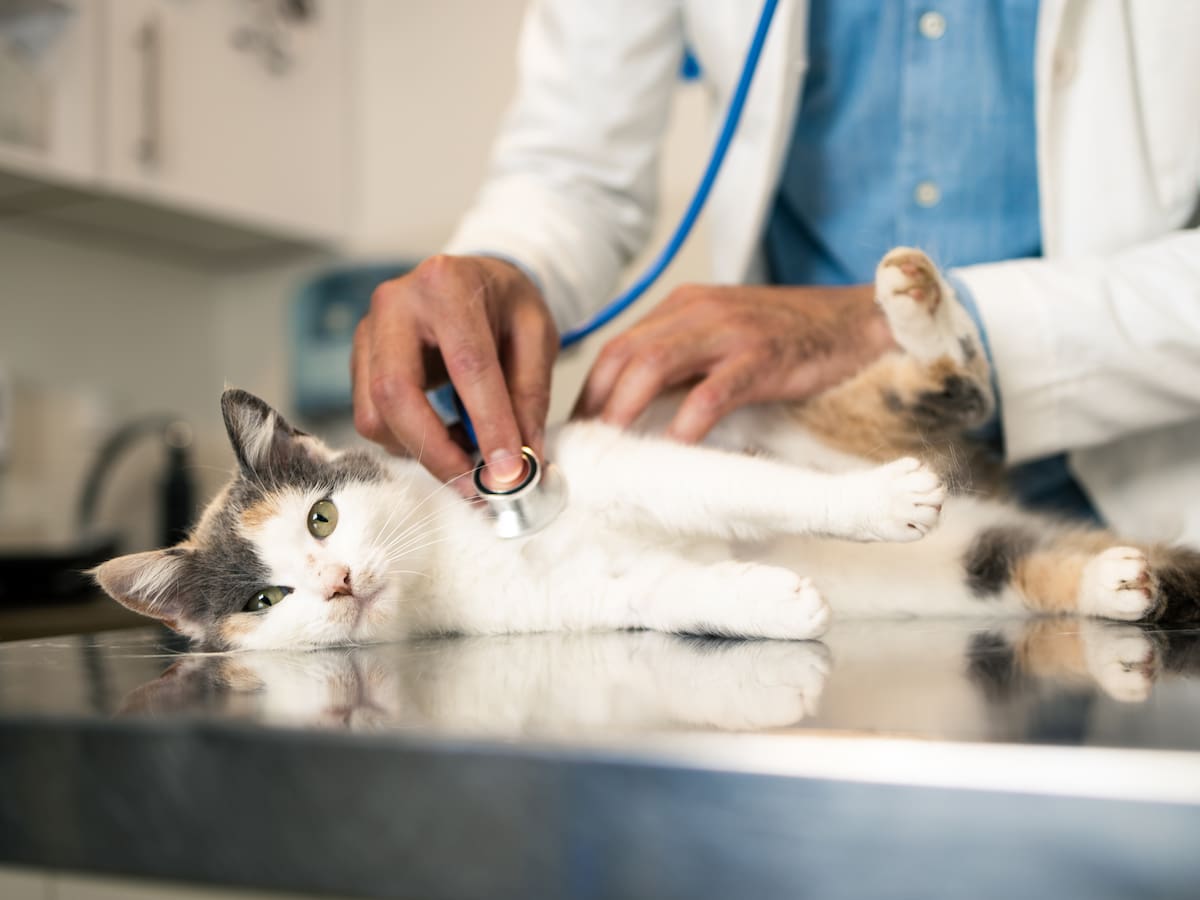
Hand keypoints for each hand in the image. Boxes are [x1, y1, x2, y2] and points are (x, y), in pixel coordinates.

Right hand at [353, 255, 557, 489]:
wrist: (473, 281)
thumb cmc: (505, 304)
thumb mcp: (536, 335)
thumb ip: (530, 395)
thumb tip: (526, 460)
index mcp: (447, 284)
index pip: (467, 365)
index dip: (489, 423)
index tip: (509, 470)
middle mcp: (396, 303)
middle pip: (395, 392)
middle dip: (435, 450)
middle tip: (473, 485)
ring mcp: (367, 331)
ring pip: (374, 413)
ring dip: (419, 450)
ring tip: (466, 453)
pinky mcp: (359, 359)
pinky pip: (371, 416)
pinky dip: (408, 441)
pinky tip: (444, 437)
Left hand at [574, 282, 893, 440]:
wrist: (858, 320)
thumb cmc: (790, 337)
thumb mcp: (724, 338)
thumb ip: (683, 363)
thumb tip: (638, 412)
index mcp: (682, 306)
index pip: (617, 347)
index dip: (589, 392)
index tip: (577, 432)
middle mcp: (697, 312)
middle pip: (622, 356)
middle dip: (594, 405)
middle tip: (583, 451)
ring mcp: (728, 332)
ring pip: (653, 366)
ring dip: (623, 411)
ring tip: (610, 450)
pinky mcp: (761, 358)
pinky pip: (712, 392)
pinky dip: (686, 421)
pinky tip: (674, 447)